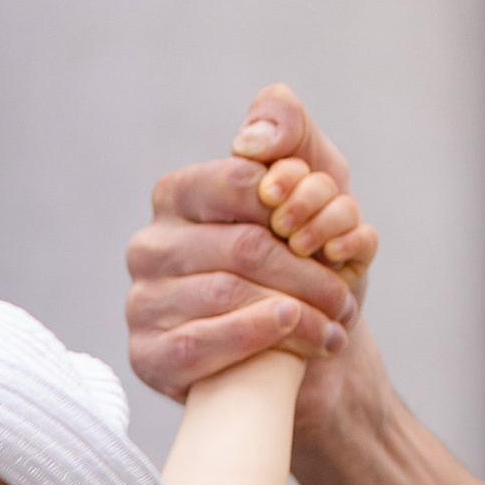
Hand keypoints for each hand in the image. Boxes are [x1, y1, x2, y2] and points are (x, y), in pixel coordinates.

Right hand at [125, 84, 377, 424]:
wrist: (300, 352)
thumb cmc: (304, 262)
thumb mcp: (313, 180)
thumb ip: (288, 129)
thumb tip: (253, 139)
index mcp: (178, 195)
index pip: (237, 181)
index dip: (293, 208)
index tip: (329, 237)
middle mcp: (150, 245)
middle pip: (240, 246)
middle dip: (304, 274)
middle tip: (342, 298)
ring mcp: (142, 302)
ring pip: (225, 295)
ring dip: (295, 312)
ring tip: (331, 324)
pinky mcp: (147, 356)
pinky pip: (199, 344)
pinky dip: (257, 339)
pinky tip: (295, 337)